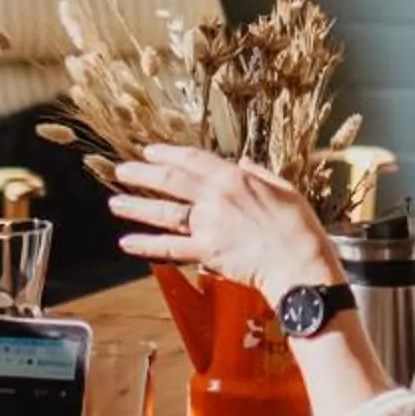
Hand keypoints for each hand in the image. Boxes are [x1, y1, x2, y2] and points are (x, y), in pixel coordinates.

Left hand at [111, 146, 342, 306]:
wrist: (300, 263)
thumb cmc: (298, 227)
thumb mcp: (283, 188)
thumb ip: (259, 173)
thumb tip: (242, 162)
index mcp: (234, 178)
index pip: (192, 160)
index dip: (168, 154)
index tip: (149, 151)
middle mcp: (215, 198)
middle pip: (171, 182)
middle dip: (142, 174)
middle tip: (121, 170)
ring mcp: (208, 226)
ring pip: (164, 213)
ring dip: (136, 207)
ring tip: (114, 203)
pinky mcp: (207, 253)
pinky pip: (170, 248)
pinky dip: (146, 245)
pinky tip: (127, 242)